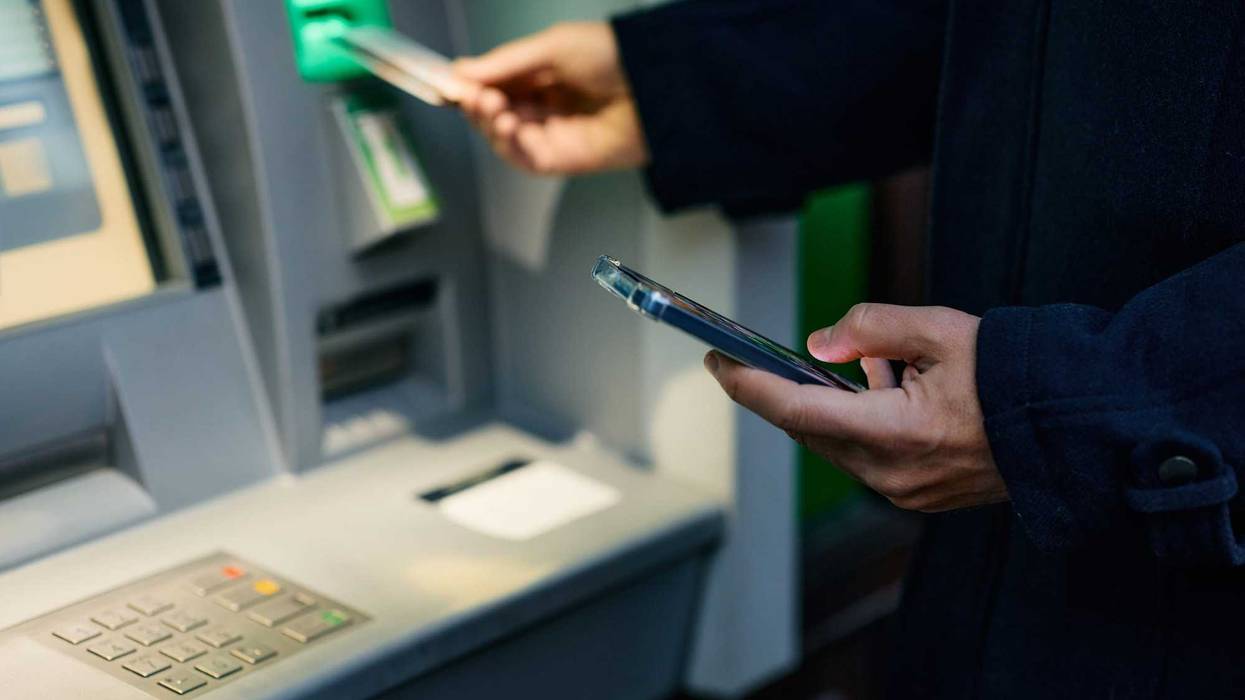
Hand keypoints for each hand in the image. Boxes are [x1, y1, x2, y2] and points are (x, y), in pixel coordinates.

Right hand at [453, 22, 648, 174]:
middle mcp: (547, 105)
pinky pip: (524, 158)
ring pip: (504, 137)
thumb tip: (462, 70)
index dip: (471, 84)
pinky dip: (509, 144)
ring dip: (489, 123)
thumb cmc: (616, 57)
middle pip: (495, 113)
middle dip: (476, 104)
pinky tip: (508, 125)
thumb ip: (506, 62)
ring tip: (490, 105)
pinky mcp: (564, 159)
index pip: (497, 84)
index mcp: (545, 75)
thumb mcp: (553, 46)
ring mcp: (555, 134)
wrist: (658, 86)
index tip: (448, 80)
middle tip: (471, 95)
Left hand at [704, 304, 1008, 511]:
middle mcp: (892, 472)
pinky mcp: (918, 495)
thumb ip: (872, 328)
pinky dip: (865, 419)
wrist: (1075, 430)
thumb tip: (820, 343)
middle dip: (791, 389)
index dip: (749, 384)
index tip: (717, 362)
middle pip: (812, 428)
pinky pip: (867, 455)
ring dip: (837, 402)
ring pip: (839, 442)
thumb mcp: (943, 330)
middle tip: (771, 355)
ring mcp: (905, 491)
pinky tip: (895, 387)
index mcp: (897, 432)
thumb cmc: (1016, 379)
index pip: (796, 410)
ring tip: (877, 364)